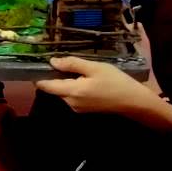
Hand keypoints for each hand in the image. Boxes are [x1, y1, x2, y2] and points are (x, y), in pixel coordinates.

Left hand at [35, 57, 171, 127]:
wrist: (133, 102)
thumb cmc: (115, 81)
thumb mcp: (94, 67)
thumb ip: (72, 64)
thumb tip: (52, 61)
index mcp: (71, 92)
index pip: (45, 86)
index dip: (39, 75)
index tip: (37, 63)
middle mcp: (70, 103)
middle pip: (54, 88)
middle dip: (54, 76)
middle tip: (62, 61)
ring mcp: (77, 108)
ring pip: (63, 92)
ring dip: (65, 81)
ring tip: (76, 68)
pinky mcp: (84, 109)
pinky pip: (72, 96)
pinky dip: (73, 87)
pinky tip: (84, 79)